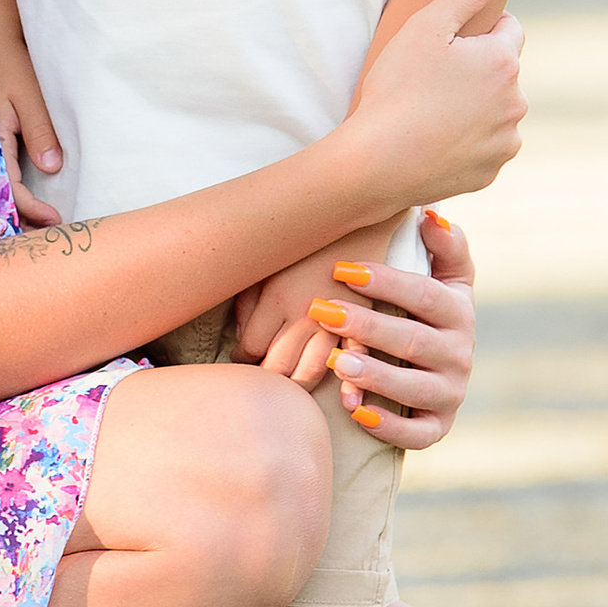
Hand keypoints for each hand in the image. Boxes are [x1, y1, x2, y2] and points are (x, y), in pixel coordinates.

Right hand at [0, 44, 65, 227]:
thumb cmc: (7, 62)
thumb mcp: (27, 95)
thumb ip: (39, 131)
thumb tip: (52, 168)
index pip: (8, 188)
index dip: (31, 209)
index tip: (56, 220)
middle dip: (18, 218)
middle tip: (45, 236)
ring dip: (11, 206)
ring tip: (33, 225)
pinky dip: (6, 188)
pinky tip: (19, 196)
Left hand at [235, 212, 407, 372]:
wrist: (358, 206)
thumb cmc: (304, 231)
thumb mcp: (267, 257)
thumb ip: (248, 298)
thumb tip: (240, 334)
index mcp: (277, 298)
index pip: (250, 347)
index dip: (242, 358)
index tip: (240, 358)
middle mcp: (305, 316)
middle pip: (277, 367)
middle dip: (265, 379)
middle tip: (260, 380)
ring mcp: (338, 321)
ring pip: (311, 372)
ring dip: (297, 385)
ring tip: (290, 387)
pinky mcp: (366, 320)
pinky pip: (354, 360)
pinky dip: (349, 384)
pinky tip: (344, 400)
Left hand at [324, 205, 476, 449]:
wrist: (439, 369)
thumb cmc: (427, 311)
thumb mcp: (446, 277)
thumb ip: (445, 245)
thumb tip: (431, 214)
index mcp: (459, 313)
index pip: (424, 294)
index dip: (385, 282)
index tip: (342, 270)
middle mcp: (461, 355)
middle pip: (413, 340)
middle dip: (367, 326)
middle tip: (323, 312)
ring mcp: (451, 394)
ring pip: (414, 388)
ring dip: (376, 376)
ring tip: (339, 363)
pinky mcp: (438, 427)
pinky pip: (417, 435)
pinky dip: (389, 427)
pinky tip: (356, 411)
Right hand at [352, 0, 522, 208]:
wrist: (376, 164)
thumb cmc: (395, 88)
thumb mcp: (426, 26)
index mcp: (503, 61)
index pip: (507, 29)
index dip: (473, 32)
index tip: (444, 44)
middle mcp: (516, 102)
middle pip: (501, 72)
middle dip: (476, 70)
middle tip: (430, 78)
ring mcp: (505, 141)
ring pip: (495, 111)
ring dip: (474, 106)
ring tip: (429, 110)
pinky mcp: (490, 172)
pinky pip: (483, 147)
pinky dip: (465, 142)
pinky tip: (432, 139)